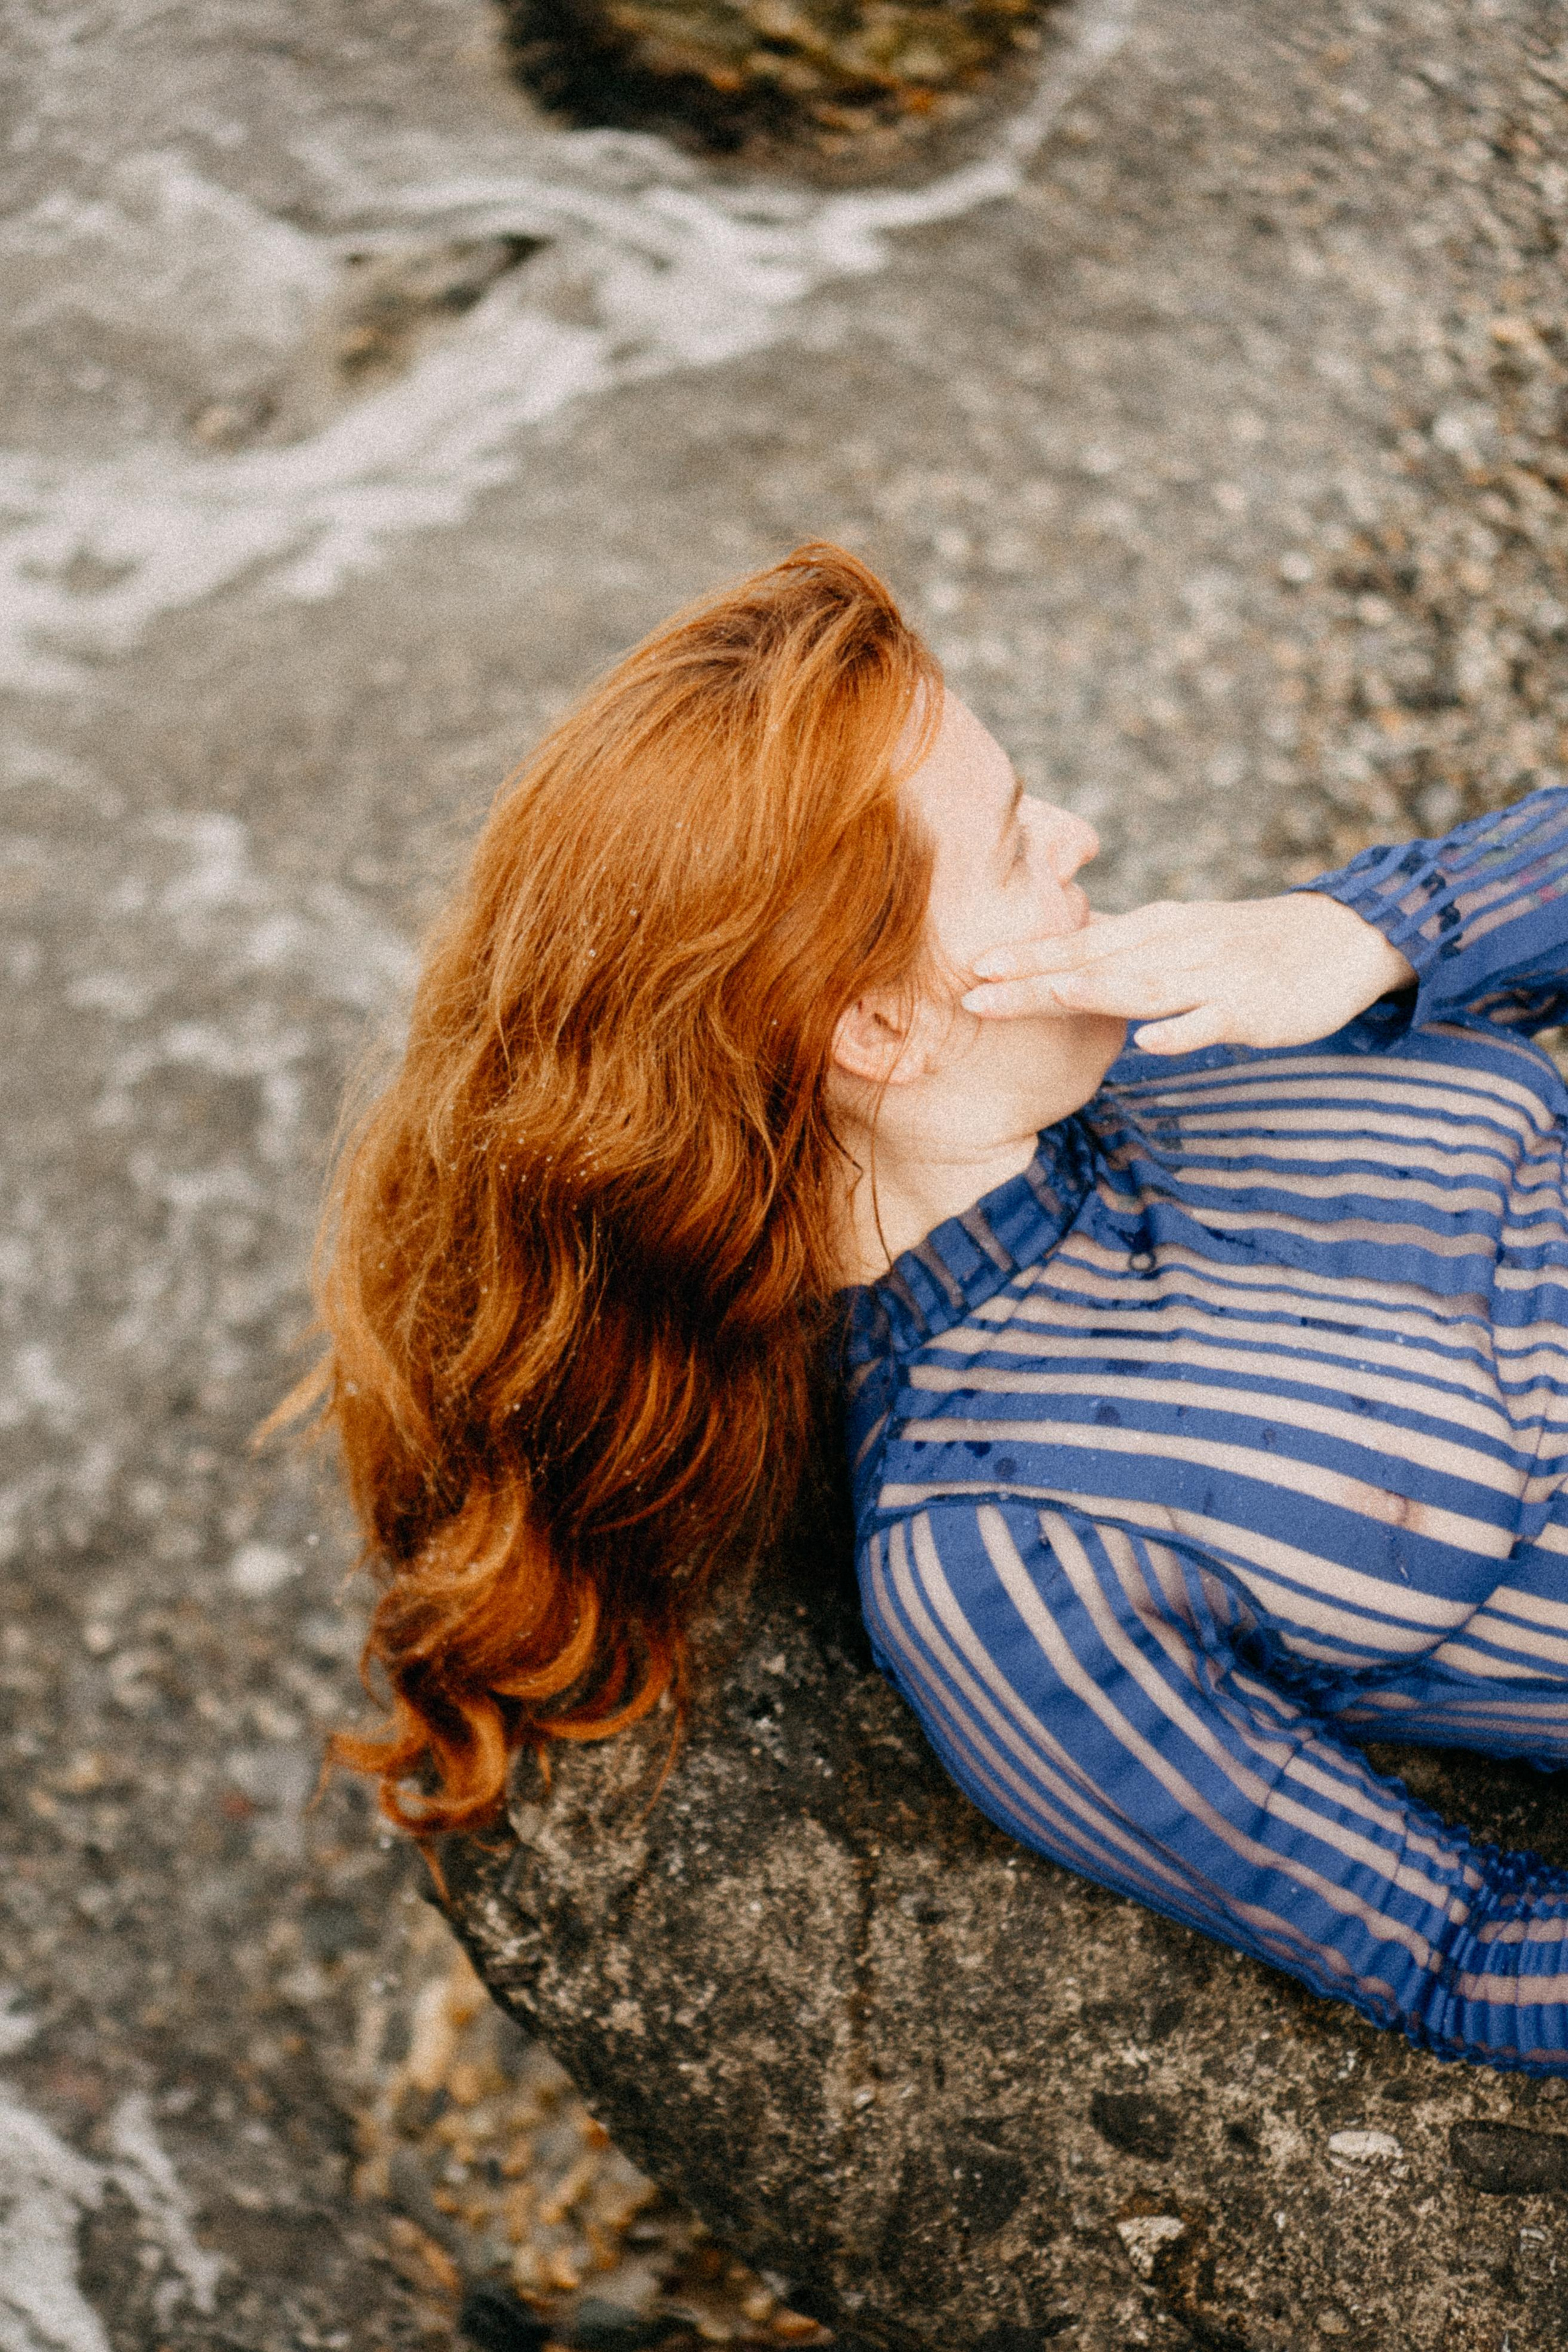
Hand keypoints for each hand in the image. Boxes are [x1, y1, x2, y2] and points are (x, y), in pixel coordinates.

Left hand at [960, 892, 1414, 1054]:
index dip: (1024, 955)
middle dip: (1033, 977)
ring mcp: (1214, 977)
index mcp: (1154, 927)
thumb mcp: (1178, 933)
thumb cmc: (1246, 942)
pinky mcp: (1253, 1008)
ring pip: (1144, 985)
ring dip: (1092, 991)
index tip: (967, 967)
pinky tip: (1149, 1043)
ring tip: (1042, 996)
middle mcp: (1176, 945)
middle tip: (972, 992)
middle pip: (1094, 963)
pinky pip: (1212, 1021)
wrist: (1341, 938)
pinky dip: (1181, 1030)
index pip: (1078, 941)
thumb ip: (1121, 944)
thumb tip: (1058, 952)